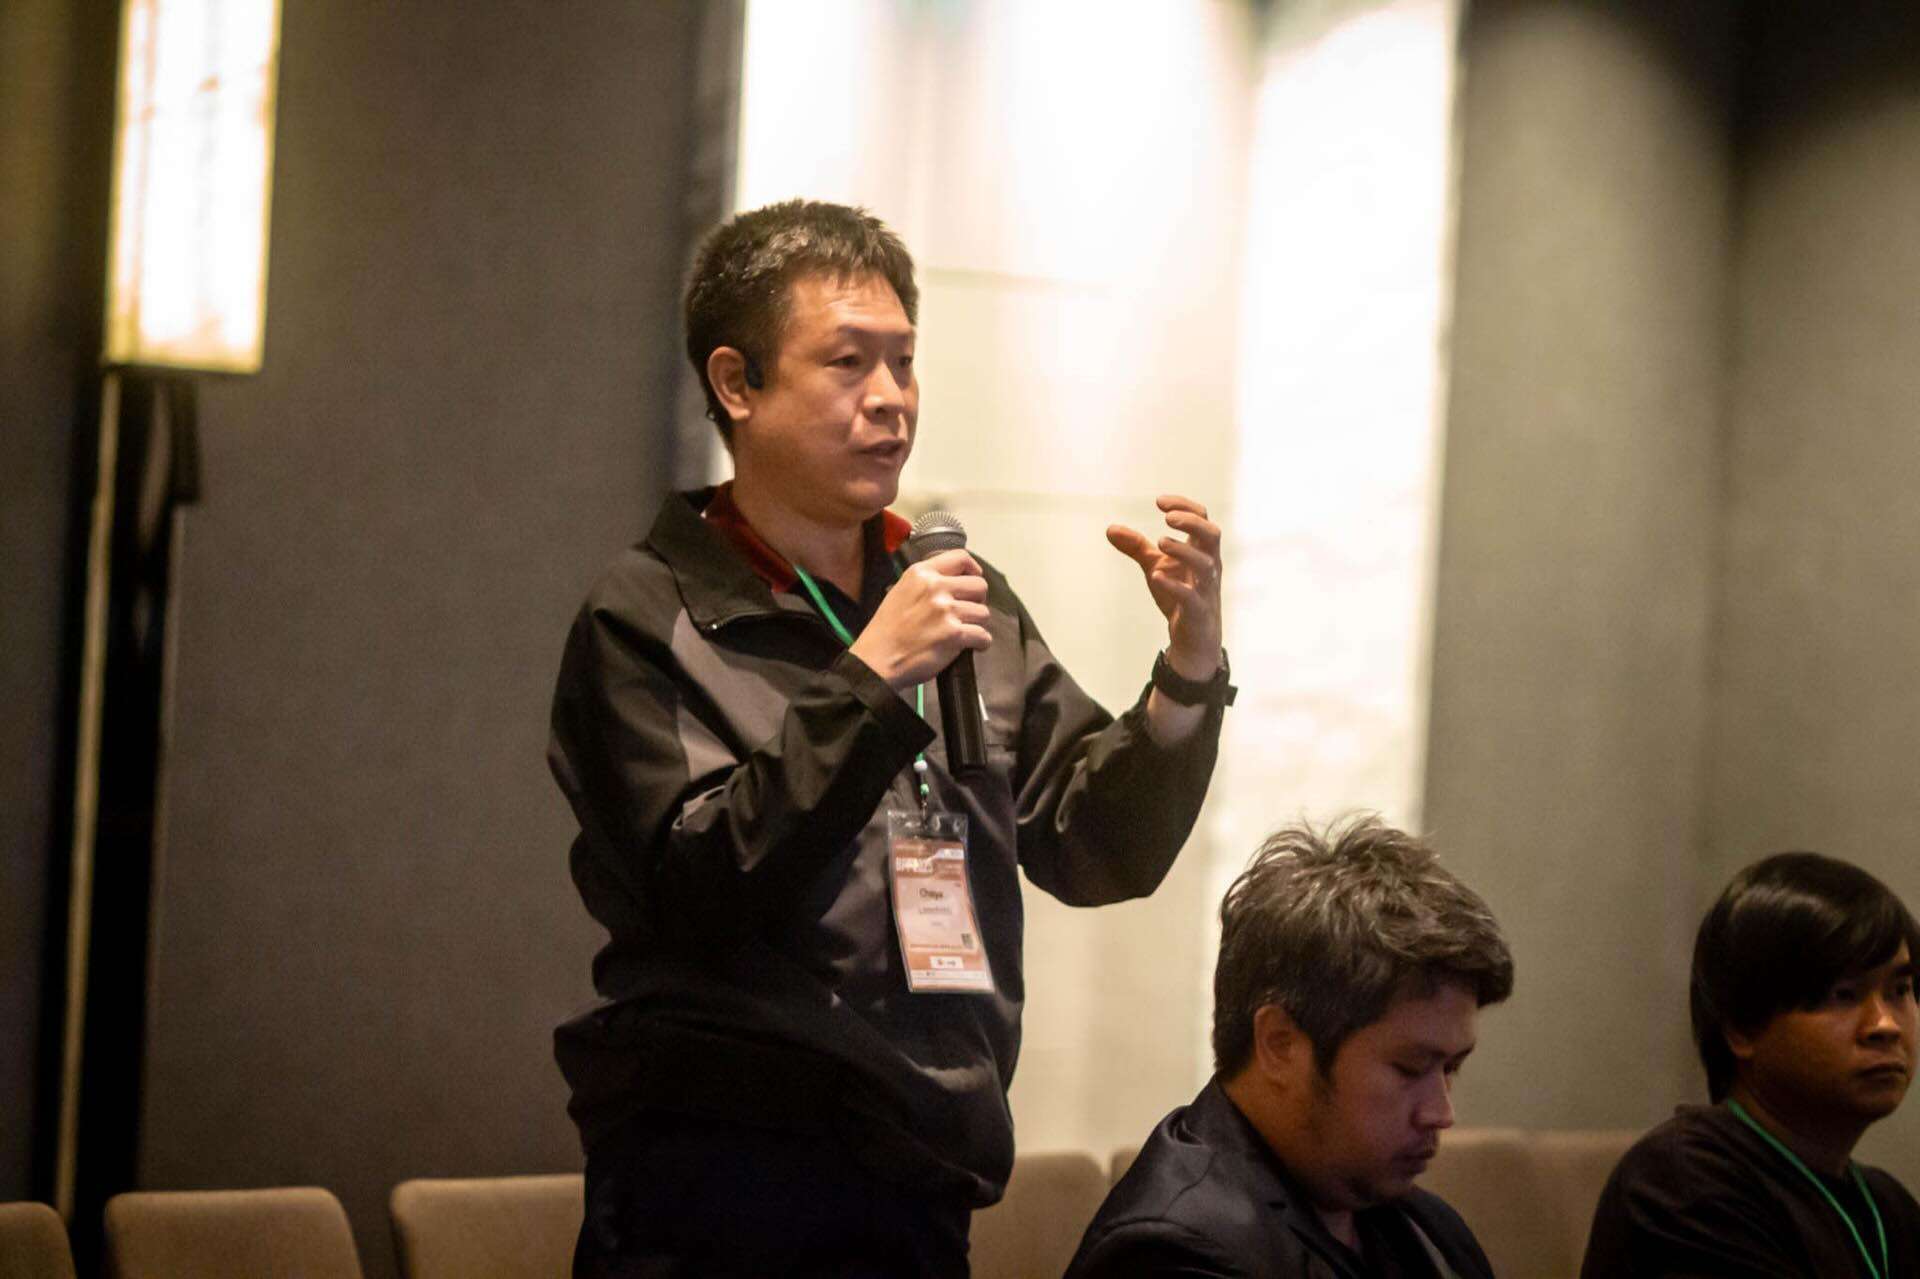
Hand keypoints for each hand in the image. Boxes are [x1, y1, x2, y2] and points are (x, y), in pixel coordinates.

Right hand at [847, 548, 992, 691]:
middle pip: (979, 586)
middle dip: (978, 601)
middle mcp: (935, 587)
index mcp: (921, 574)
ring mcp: (945, 610)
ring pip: (983, 613)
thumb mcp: (900, 592)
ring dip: (977, 624)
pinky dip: (980, 643)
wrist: (877, 660)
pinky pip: (983, 636)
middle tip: (967, 613)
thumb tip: (953, 582)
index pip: (961, 558)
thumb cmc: (886, 631)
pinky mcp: (954, 634)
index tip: (973, 580)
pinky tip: (970, 646)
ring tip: (963, 632)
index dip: (974, 570)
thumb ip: (926, 583)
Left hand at [1107, 495, 1222, 679]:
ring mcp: (1206, 588)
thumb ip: (1136, 547)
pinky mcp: (1198, 611)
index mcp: (1201, 549)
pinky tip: (1156, 576)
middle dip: (1192, 523)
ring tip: (1159, 542)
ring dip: (1183, 551)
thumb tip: (1110, 528)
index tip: (1159, 502)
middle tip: (1167, 518)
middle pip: (1212, 535)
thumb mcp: (1156, 565)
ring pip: (1205, 565)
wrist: (1193, 635)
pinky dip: (1174, 585)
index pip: (1202, 518)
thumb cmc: (1180, 592)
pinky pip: (1191, 596)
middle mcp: (1209, 565)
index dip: (1184, 506)